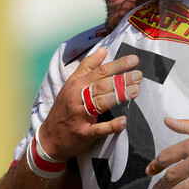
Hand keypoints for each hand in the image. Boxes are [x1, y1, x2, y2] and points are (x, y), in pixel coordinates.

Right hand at [38, 47, 141, 161]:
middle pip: (102, 86)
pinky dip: (111, 125)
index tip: (134, 60)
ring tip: (136, 91)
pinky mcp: (83, 134)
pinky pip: (99, 129)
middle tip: (139, 75)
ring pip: (100, 103)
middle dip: (121, 80)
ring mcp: (79, 116)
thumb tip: (103, 49)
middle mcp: (77, 98)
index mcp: (76, 85)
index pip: (99, 72)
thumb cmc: (64, 108)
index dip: (117, 65)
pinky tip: (124, 121)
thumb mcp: (71, 84)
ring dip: (118, 96)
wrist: (49, 138)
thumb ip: (87, 67)